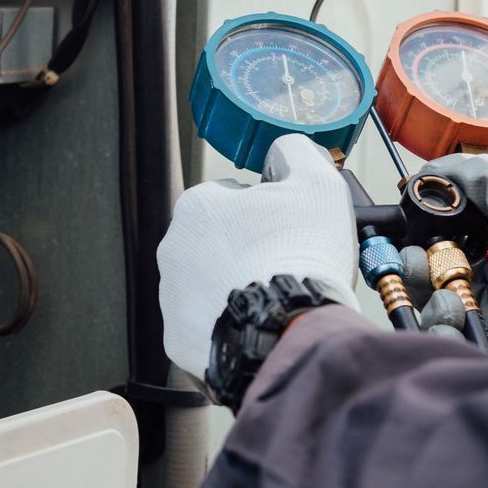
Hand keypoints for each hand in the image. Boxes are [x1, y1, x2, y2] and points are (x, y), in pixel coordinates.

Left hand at [157, 134, 360, 378]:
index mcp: (197, 206)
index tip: (285, 226)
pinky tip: (257, 323)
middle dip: (244, 248)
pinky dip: (227, 324)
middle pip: (215, 242)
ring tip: (272, 297)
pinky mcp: (178, 338)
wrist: (289, 328)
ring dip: (233, 286)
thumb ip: (295, 152)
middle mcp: (173, 249)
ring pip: (208, 284)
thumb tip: (284, 150)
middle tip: (282, 263)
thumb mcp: (315, 182)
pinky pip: (205, 325)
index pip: (229, 197)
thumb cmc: (300, 253)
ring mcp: (172, 297)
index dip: (263, 209)